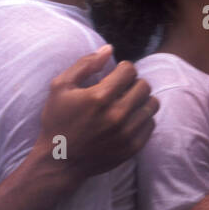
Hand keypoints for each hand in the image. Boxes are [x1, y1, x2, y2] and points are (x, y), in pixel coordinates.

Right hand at [36, 46, 159, 177]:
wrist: (59, 160)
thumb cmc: (57, 120)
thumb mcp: (61, 87)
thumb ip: (85, 64)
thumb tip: (109, 49)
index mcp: (100, 97)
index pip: (129, 70)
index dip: (123, 69)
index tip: (116, 74)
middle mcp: (117, 114)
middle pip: (144, 86)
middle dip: (134, 83)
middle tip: (122, 88)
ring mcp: (127, 133)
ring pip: (151, 104)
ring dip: (141, 100)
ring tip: (127, 102)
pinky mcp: (133, 147)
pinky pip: (151, 124)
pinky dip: (142, 118)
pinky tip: (128, 119)